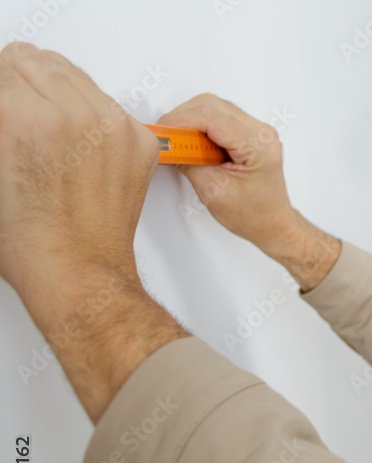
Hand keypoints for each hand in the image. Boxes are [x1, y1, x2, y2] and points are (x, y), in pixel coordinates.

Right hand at [0, 42, 158, 294]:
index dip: (0, 96)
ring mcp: (113, 127)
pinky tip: (75, 145)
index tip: (4, 114)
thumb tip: (6, 102)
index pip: (1, 68)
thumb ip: (1, 122)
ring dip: (53, 93)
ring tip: (42, 129)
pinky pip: (106, 102)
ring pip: (72, 75)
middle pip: (35, 61)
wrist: (78, 273)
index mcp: (26, 119)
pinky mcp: (139, 140)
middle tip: (13, 116)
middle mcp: (76, 117)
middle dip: (18, 85)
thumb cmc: (30, 239)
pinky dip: (89, 114)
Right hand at [156, 93, 301, 256]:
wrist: (271, 224)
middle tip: (167, 138)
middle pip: (212, 105)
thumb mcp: (212, 191)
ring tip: (181, 144)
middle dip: (183, 118)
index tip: (161, 132)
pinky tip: (195, 144)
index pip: (211, 116)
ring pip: (215, 107)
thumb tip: (166, 144)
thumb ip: (187, 162)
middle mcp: (262, 133)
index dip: (179, 120)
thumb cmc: (253, 215)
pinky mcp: (251, 134)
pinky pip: (221, 118)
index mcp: (259, 145)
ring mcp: (259, 131)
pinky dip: (202, 126)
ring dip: (192, 121)